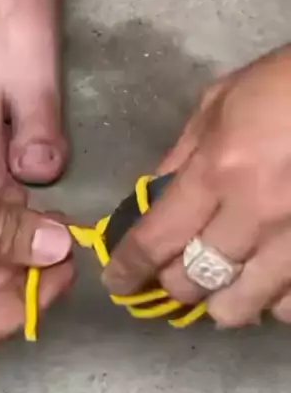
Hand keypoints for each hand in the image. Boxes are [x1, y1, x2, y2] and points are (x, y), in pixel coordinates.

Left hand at [102, 45, 290, 328]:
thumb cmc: (287, 84)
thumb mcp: (221, 102)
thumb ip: (182, 154)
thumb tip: (152, 197)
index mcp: (220, 169)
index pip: (155, 240)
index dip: (127, 268)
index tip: (118, 281)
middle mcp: (257, 214)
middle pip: (194, 284)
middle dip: (175, 283)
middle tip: (178, 269)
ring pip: (244, 307)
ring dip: (226, 297)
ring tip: (230, 276)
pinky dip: (275, 301)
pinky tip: (274, 277)